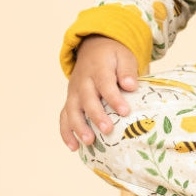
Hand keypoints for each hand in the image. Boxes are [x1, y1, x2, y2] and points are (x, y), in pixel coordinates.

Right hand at [59, 35, 139, 149]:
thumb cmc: (113, 56)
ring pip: (72, 110)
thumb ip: (127, 70)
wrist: (93, 48)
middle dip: (96, 116)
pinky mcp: (70, 101)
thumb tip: (130, 85)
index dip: (114, 98)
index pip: (105, 83)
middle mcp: (83, 81)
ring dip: (78, 127)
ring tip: (88, 142)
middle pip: (87, 99)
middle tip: (107, 129)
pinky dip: (66, 132)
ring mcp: (74, 92)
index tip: (125, 111)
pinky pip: (64, 117)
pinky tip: (73, 147)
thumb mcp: (124, 56)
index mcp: (98, 68)